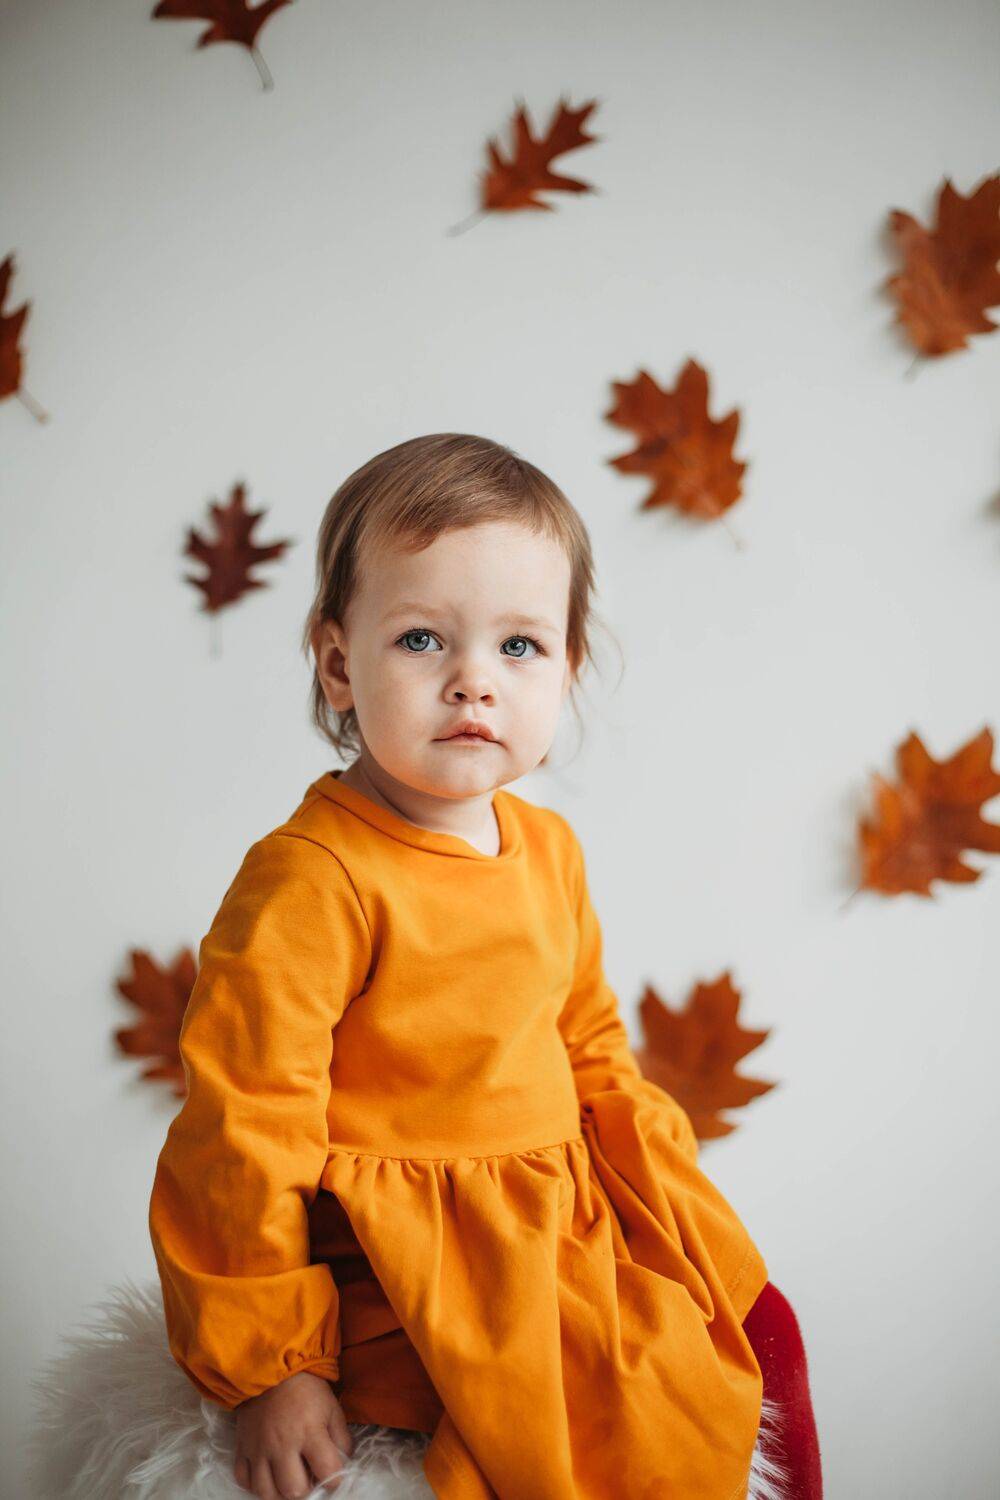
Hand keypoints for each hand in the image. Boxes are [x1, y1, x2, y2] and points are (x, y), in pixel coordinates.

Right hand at [233, 1370, 353, 1497]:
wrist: (271, 1370)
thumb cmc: (306, 1390)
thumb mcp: (332, 1407)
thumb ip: (342, 1438)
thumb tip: (344, 1463)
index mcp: (310, 1432)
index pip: (329, 1471)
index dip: (336, 1480)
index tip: (334, 1476)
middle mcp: (282, 1445)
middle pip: (294, 1491)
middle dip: (306, 1491)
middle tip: (309, 1480)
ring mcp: (259, 1449)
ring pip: (266, 1492)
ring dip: (280, 1493)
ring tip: (288, 1482)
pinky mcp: (242, 1448)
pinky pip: (243, 1480)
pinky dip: (255, 1484)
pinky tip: (267, 1476)